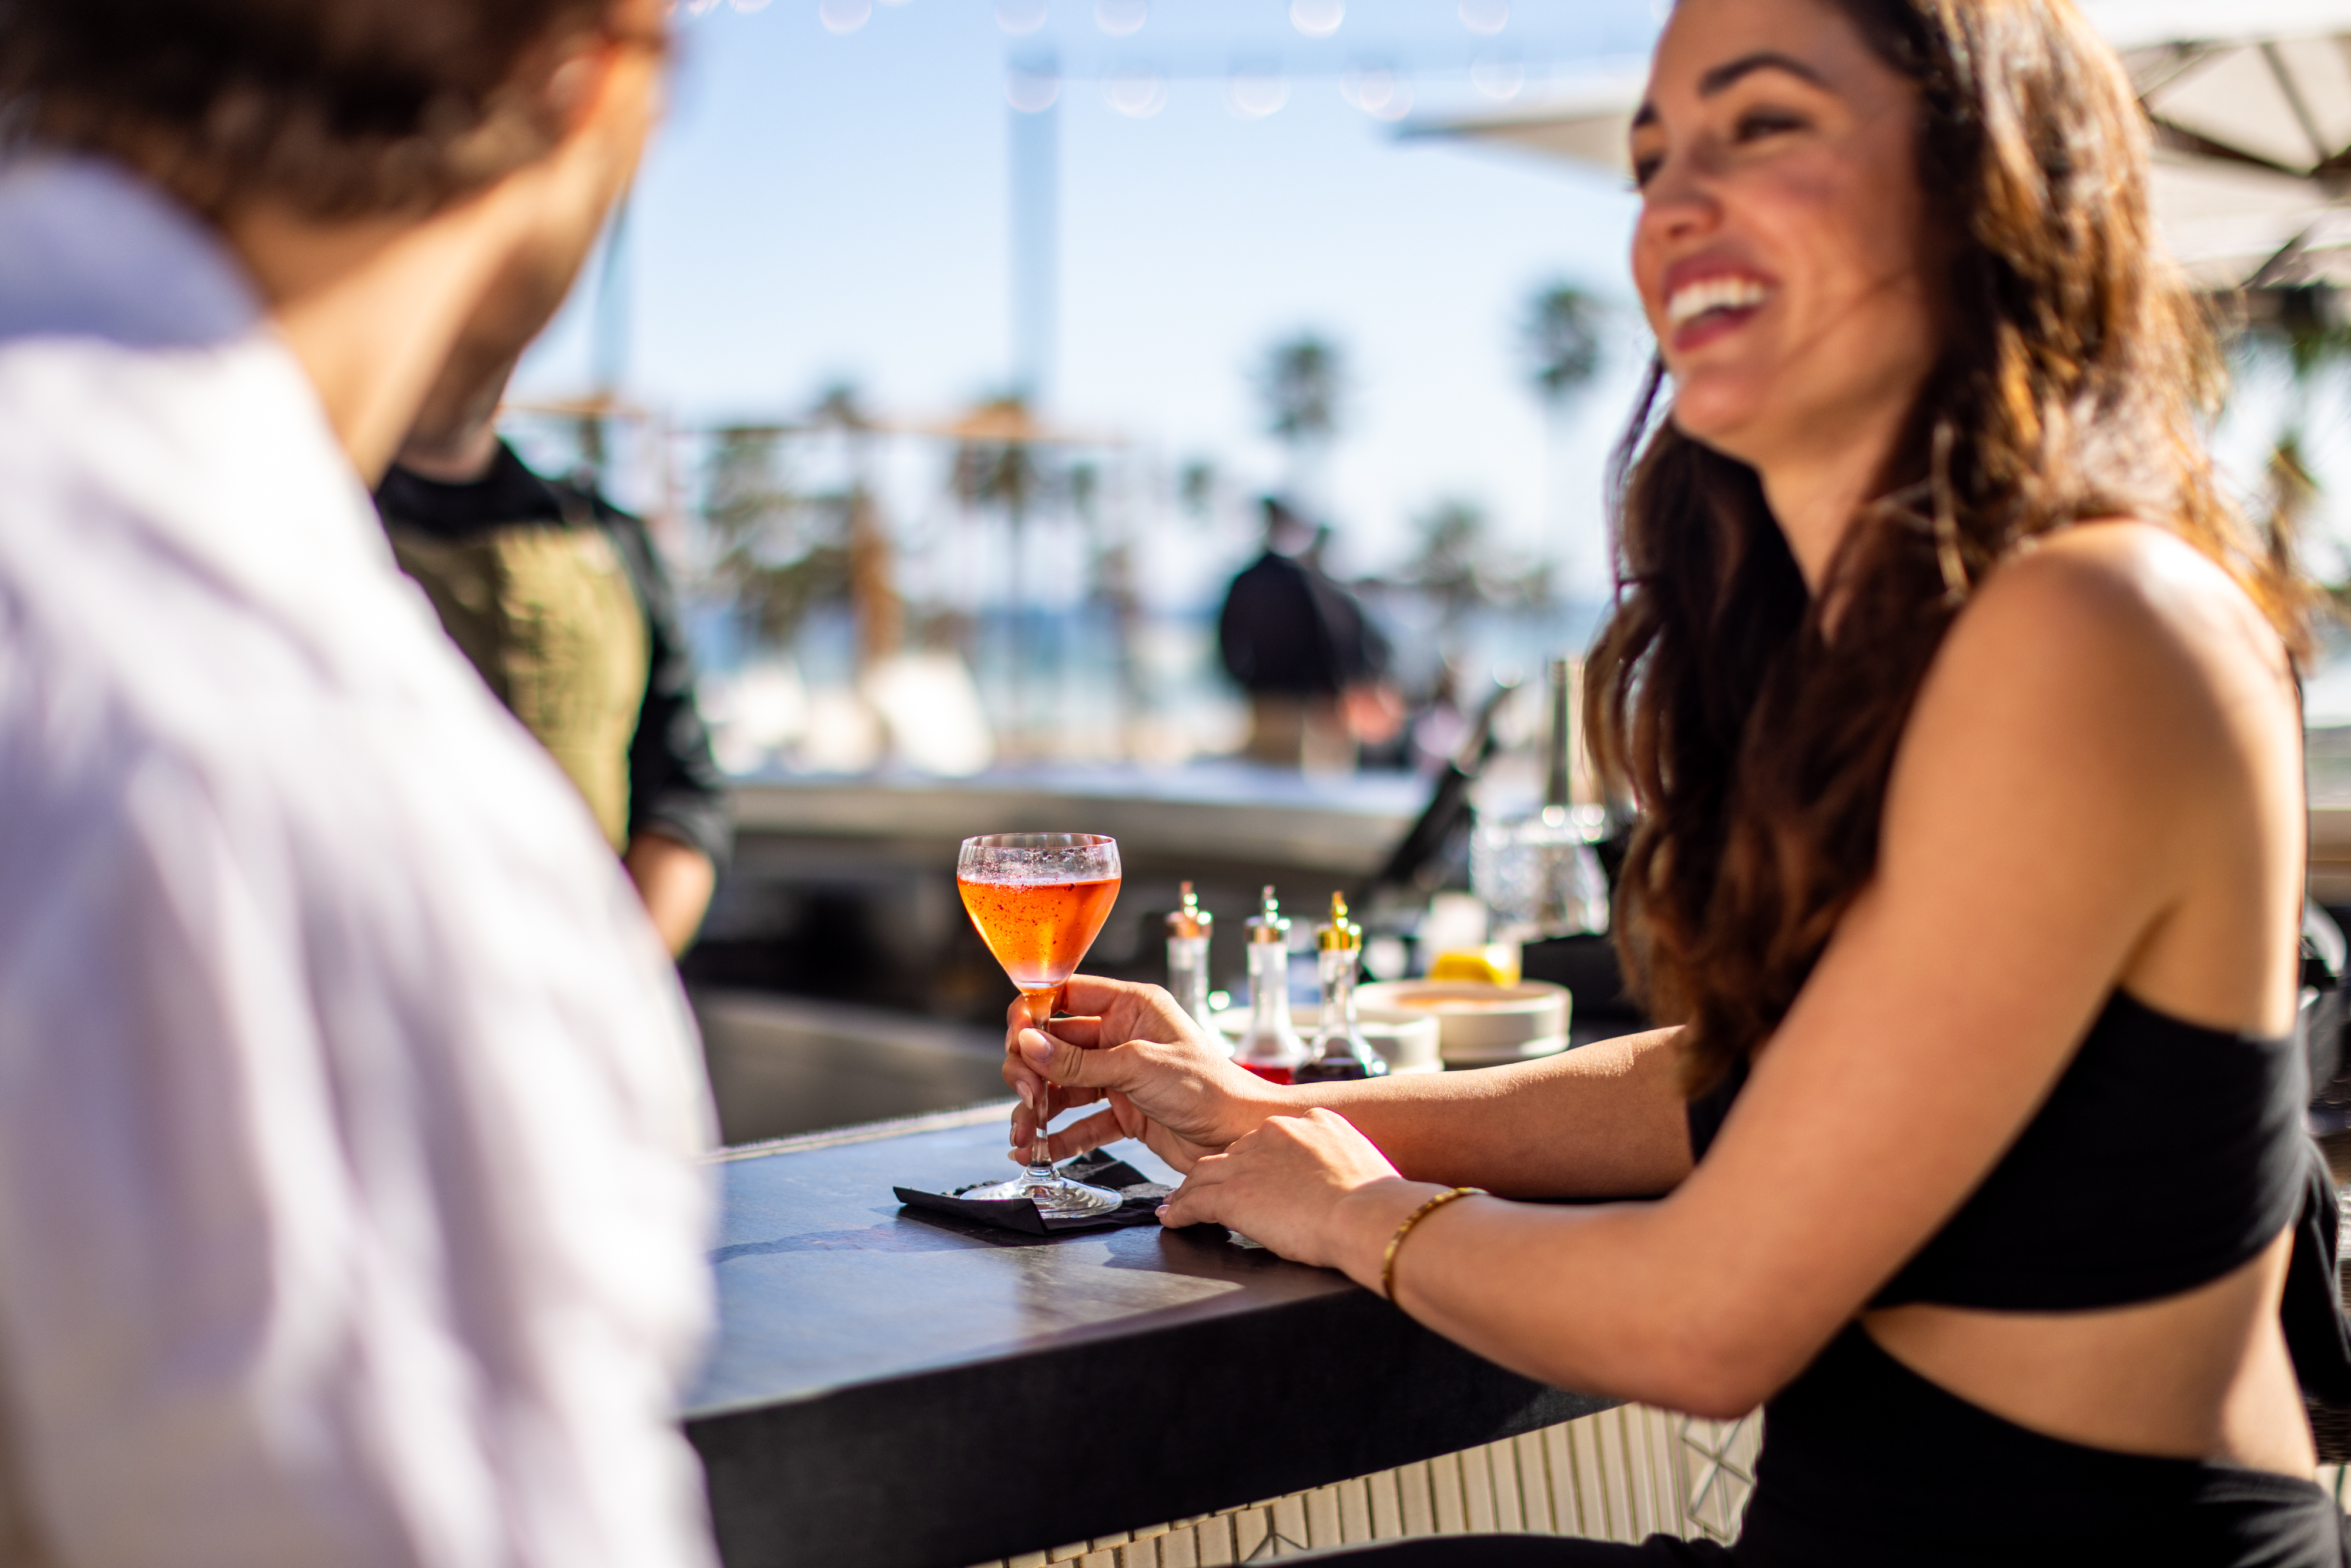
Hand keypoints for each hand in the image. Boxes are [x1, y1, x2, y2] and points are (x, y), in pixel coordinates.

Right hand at [1001, 974, 1276, 1172]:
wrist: (1240, 1137)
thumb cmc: (1210, 1088)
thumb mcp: (1139, 1066)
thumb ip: (1080, 1059)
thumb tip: (1030, 1044)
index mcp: (1131, 1007)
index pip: (1066, 996)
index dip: (1035, 1014)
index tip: (1017, 1037)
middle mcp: (1122, 1037)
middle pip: (1055, 1045)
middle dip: (1031, 1069)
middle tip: (1026, 1093)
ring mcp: (1121, 1076)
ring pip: (1062, 1086)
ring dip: (1038, 1108)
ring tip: (1023, 1133)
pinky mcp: (1124, 1112)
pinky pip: (1080, 1121)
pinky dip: (1058, 1137)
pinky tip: (1037, 1150)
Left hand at [1156, 1108, 1419, 1282]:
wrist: (1366, 1214)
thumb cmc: (1373, 1201)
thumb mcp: (1356, 1161)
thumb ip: (1334, 1161)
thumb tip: (1330, 1179)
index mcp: (1307, 1122)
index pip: (1265, 1139)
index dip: (1252, 1158)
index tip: (1249, 1172)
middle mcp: (1272, 1133)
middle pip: (1232, 1153)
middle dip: (1221, 1173)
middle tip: (1207, 1190)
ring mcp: (1248, 1161)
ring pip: (1204, 1172)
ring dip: (1190, 1190)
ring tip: (1179, 1203)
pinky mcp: (1232, 1193)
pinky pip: (1194, 1201)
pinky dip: (1179, 1211)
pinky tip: (1172, 1220)